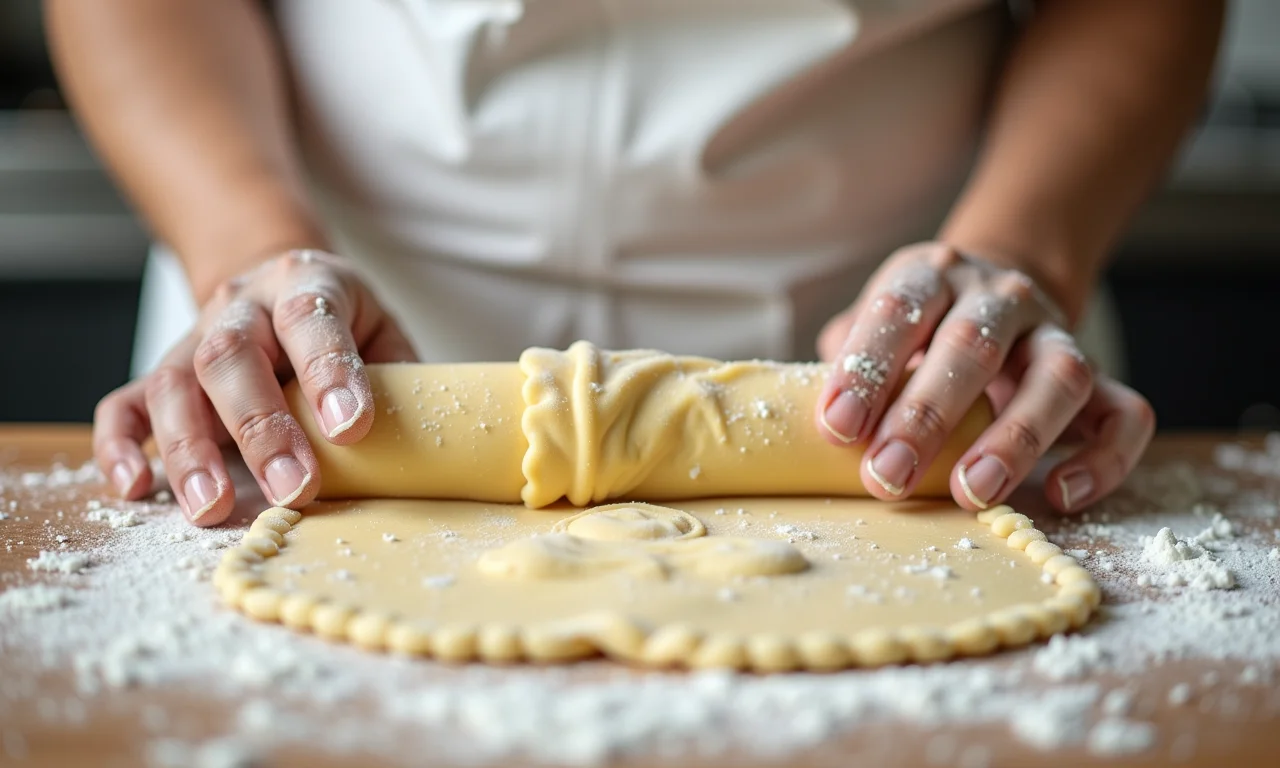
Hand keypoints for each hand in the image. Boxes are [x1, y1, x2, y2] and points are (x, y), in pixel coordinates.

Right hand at [94, 249, 416, 525]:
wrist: (281, 286)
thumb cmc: (346, 327)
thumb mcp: (385, 333)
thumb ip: (397, 380)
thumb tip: (422, 449)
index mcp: (306, 284)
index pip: (312, 320)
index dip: (330, 374)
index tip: (352, 429)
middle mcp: (241, 307)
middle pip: (232, 356)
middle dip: (261, 428)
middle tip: (292, 488)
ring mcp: (193, 338)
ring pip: (175, 384)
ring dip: (192, 451)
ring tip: (212, 509)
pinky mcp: (160, 375)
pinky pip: (125, 406)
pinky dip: (122, 447)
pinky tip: (136, 488)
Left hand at [813, 242, 1153, 512]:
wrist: (994, 295)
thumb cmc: (915, 331)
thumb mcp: (875, 330)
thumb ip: (849, 365)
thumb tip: (820, 425)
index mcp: (932, 277)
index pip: (898, 311)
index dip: (866, 368)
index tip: (836, 427)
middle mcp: (1001, 297)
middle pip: (970, 346)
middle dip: (925, 416)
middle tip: (886, 475)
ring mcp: (1055, 335)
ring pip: (1057, 377)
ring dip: (1014, 439)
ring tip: (970, 493)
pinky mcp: (1100, 378)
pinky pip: (1125, 415)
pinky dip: (1103, 460)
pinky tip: (1062, 496)